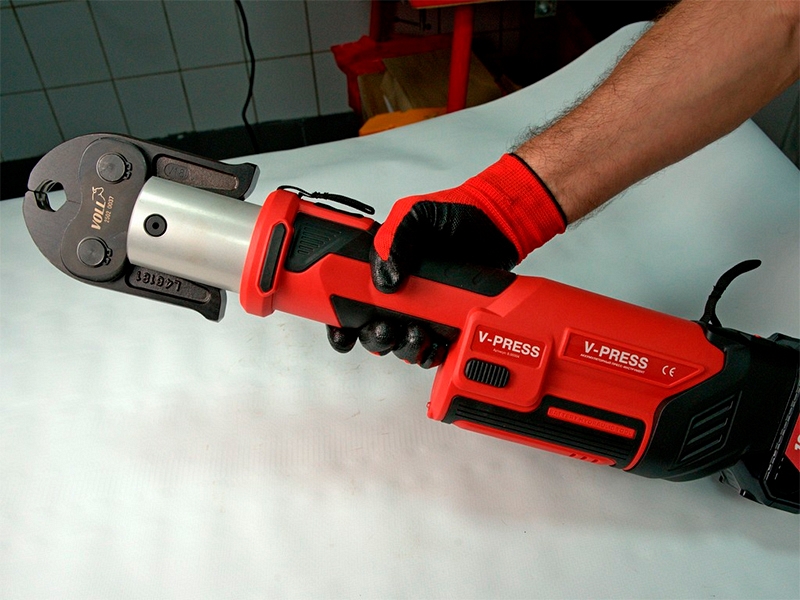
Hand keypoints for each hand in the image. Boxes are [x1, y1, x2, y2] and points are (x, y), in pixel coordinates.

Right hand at [327, 153, 566, 366]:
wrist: (499, 225)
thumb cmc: (455, 214)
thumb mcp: (415, 214)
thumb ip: (394, 238)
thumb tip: (384, 278)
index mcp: (381, 269)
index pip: (348, 299)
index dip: (339, 320)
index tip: (342, 331)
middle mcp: (398, 294)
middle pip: (370, 329)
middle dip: (373, 337)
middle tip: (385, 329)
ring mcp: (422, 310)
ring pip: (398, 343)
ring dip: (401, 345)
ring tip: (415, 333)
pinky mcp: (446, 322)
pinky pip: (430, 348)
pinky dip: (428, 353)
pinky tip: (433, 344)